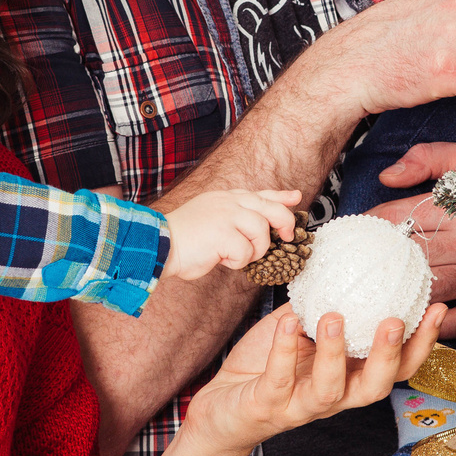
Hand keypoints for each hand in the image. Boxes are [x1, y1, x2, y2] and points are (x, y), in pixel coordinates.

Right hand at [161, 188, 299, 279]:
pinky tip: (221, 259)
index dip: (281, 197)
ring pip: (261, 232)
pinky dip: (237, 262)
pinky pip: (246, 252)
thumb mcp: (212, 218)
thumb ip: (235, 218)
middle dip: (284, 223)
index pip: (260, 194)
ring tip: (234, 255)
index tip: (296, 197)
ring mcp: (227, 215)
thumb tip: (259, 228)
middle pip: (271, 209)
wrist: (159, 243)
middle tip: (286, 237)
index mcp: (226, 198)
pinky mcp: (224, 233)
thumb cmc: (184, 237)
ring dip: (253, 250)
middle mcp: (229, 202)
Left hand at [183, 304, 448, 455]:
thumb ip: (322, 305)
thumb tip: (343, 261)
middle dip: (388, 355)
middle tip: (393, 320)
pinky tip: (287, 323)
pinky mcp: (268, 407)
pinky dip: (284, 351)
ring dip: (335, 353)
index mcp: (349, 378)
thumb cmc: (266, 367)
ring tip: (333, 316)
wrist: (222, 407)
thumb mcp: (300, 331)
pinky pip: (279, 379)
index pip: (396, 368)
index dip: (421, 344)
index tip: (435, 307)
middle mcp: (333, 397)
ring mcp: (300, 405)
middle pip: (375, 387)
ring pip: (330, 390)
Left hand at [367, 143, 455, 339]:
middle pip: (405, 260)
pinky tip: (405, 323)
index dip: (367, 228)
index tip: (348, 235)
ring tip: (364, 300)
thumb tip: (386, 177)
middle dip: (371, 266)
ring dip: (393, 299)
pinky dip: (430, 325)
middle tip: (344, 272)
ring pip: (425, 294)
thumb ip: (428, 159)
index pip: (398, 219)